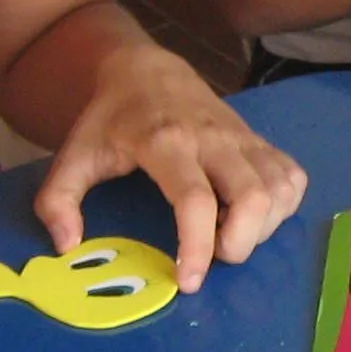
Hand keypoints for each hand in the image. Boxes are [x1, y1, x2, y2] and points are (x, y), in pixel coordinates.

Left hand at [32, 42, 307, 290]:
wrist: (147, 70)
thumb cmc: (111, 120)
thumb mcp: (73, 156)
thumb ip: (58, 201)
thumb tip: (67, 246)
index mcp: (166, 142)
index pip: (195, 200)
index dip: (197, 247)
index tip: (188, 281)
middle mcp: (213, 138)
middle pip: (252, 197)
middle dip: (241, 243)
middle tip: (216, 257)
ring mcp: (243, 138)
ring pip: (279, 190)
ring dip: (263, 227)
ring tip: (230, 235)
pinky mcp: (261, 140)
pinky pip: (292, 178)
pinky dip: (282, 207)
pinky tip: (253, 216)